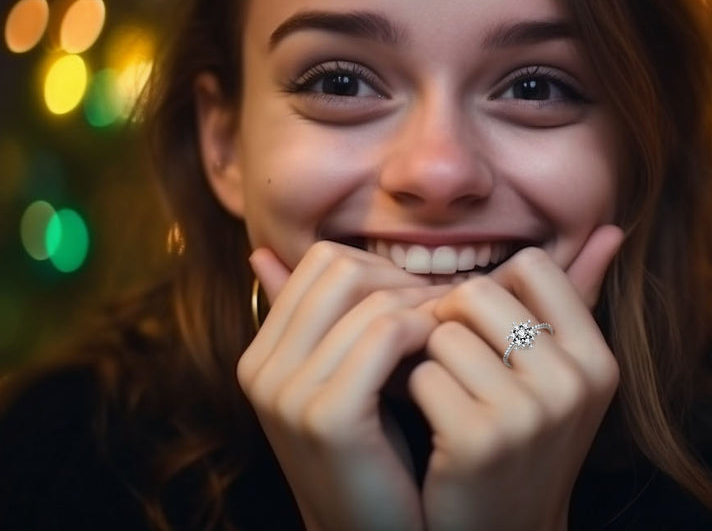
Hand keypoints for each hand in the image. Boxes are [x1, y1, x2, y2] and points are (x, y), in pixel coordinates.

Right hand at [238, 241, 449, 530]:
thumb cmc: (372, 458)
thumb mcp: (338, 382)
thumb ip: (320, 324)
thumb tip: (267, 254)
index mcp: (261, 356)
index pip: (321, 262)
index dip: (379, 269)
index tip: (418, 297)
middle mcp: (263, 370)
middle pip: (342, 269)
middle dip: (400, 280)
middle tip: (443, 308)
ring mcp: (289, 394)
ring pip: (370, 300)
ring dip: (423, 306)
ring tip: (450, 330)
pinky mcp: (329, 416)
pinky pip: (386, 334)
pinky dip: (424, 330)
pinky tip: (442, 352)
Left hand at [407, 225, 624, 530]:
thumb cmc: (523, 441)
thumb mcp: (562, 375)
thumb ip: (579, 298)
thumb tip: (613, 228)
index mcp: (597, 358)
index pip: (532, 264)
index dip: (492, 290)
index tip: (483, 329)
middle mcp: (573, 383)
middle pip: (478, 291)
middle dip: (451, 322)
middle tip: (452, 365)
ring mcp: (529, 413)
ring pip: (443, 333)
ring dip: (429, 362)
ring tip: (444, 397)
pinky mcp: (479, 439)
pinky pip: (421, 375)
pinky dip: (413, 396)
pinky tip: (429, 425)